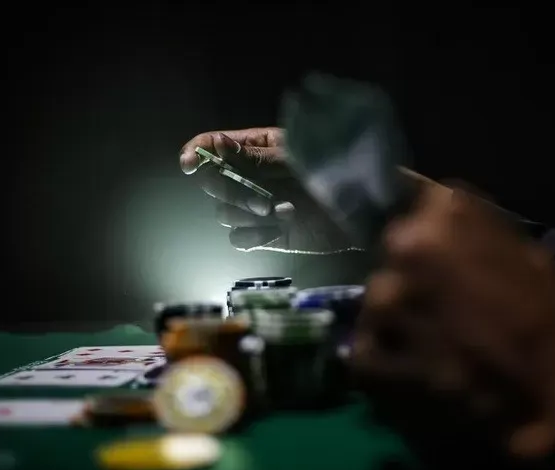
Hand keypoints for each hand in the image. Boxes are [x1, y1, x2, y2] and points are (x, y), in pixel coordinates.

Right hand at [179, 127, 352, 253]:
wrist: (365, 214)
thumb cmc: (338, 175)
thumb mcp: (298, 160)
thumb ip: (257, 158)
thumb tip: (216, 145)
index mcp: (257, 146)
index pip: (212, 145)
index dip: (196, 152)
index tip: (189, 164)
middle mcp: (250, 176)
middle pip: (211, 183)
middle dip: (231, 192)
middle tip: (264, 201)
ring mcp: (255, 206)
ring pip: (222, 213)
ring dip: (248, 215)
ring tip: (285, 212)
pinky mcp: (263, 234)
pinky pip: (237, 238)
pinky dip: (254, 237)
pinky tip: (278, 231)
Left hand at [352, 182, 554, 461]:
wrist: (554, 390)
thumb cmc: (548, 317)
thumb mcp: (523, 252)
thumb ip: (474, 230)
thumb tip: (442, 221)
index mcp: (445, 213)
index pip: (419, 206)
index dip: (433, 238)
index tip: (445, 260)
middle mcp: (406, 246)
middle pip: (395, 255)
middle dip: (413, 276)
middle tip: (440, 307)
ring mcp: (386, 300)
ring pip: (378, 301)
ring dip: (398, 319)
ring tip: (430, 345)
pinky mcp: (373, 351)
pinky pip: (364, 349)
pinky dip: (382, 362)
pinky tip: (412, 372)